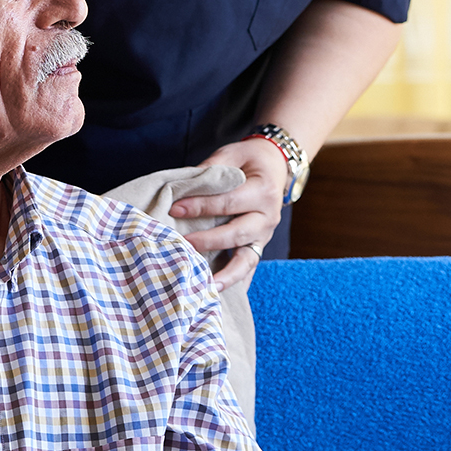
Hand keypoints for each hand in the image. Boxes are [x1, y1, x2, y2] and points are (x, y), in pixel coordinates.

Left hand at [169, 136, 290, 291]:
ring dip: (226, 274)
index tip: (174, 208)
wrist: (277, 165)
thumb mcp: (231, 155)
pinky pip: (249, 268)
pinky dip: (236, 283)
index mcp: (262, 191)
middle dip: (207, 241)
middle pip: (236, 233)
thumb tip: (181, 188)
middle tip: (181, 245)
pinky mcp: (260, 245)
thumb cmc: (250, 159)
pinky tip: (220, 295)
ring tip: (205, 286)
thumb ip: (210, 170)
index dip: (200, 206)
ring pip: (247, 259)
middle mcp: (268, 216)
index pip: (227, 202)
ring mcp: (265, 235)